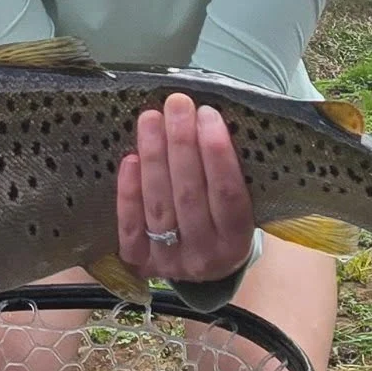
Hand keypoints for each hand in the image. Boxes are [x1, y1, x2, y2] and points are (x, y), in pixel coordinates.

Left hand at [116, 94, 255, 281]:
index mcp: (238, 241)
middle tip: (176, 105)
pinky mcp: (140, 261)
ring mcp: (171, 261)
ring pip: (159, 206)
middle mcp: (206, 256)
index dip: (217, 153)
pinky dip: (129, 192)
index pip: (229, 194)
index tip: (207, 114)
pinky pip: (131, 226)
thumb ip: (228, 170)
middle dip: (181, 144)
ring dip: (153, 158)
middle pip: (190, 195)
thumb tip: (204, 118)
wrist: (204, 265)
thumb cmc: (222, 218)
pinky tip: (130, 158)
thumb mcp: (243, 202)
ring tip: (151, 119)